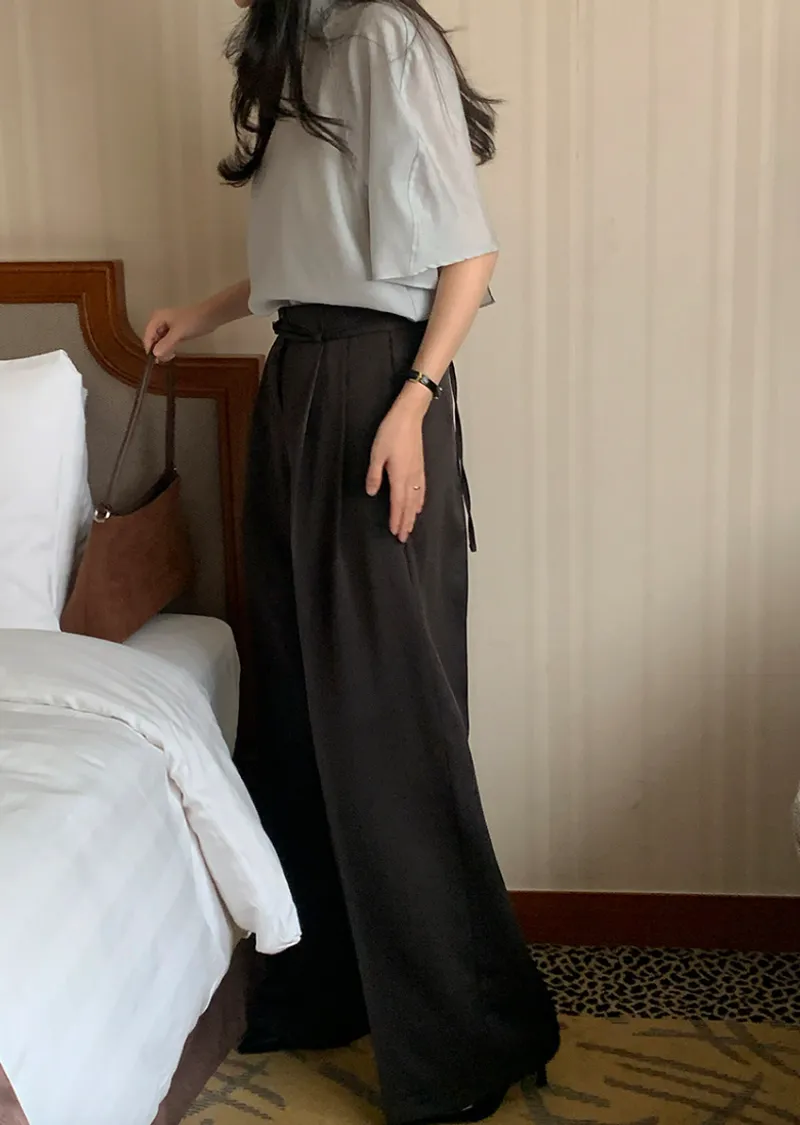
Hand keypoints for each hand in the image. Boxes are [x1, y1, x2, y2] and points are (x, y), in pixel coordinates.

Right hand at [142, 303, 208, 361]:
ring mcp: (167, 327)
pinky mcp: (175, 331)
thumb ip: (166, 344)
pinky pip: (167, 342)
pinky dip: (169, 348)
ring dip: (164, 350)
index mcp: (156, 318)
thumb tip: (155, 354)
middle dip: (158, 350)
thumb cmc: (193, 321)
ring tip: (171, 356)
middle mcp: (159, 321)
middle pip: (153, 339)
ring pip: (160, 342)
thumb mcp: (178, 333)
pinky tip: (173, 353)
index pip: (148, 336)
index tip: (156, 360)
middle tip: (166, 359)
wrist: (210, 316)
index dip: (150, 348)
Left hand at [366, 388, 428, 543]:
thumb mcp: (376, 454)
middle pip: (409, 506)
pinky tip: (420, 506)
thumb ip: (374, 475)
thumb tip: (371, 492)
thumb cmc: (392, 432)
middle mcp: (411, 477)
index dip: (396, 519)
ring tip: (410, 527)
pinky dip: (420, 501)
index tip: (395, 532)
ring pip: (416, 499)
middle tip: (403, 537)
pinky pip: (421, 489)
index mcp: (399, 476)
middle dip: (406, 522)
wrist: (409, 416)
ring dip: (413, 515)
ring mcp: (417, 472)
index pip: (397, 504)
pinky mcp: (420, 466)